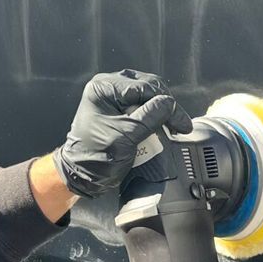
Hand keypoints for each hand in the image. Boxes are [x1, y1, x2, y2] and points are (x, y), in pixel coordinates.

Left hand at [52, 70, 192, 198]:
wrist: (81, 175)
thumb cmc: (96, 157)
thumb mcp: (127, 136)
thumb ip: (150, 117)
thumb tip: (170, 104)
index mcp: (104, 88)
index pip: (146, 87)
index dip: (168, 105)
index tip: (181, 125)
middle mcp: (106, 86)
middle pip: (148, 87)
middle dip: (165, 106)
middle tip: (177, 126)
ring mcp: (111, 96)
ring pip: (146, 95)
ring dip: (160, 110)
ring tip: (170, 126)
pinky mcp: (116, 107)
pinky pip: (140, 104)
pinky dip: (152, 114)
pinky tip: (159, 126)